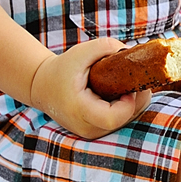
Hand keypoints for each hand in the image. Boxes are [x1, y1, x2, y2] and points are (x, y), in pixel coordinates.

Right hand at [28, 38, 151, 139]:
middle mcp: (87, 127)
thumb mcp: (82, 52)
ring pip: (127, 122)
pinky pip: (121, 122)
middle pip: (126, 119)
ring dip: (134, 102)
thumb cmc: (62, 69)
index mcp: (80, 110)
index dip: (129, 102)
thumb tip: (132, 53)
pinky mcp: (97, 132)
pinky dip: (127, 107)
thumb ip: (107, 47)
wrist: (43, 87)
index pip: (114, 117)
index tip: (127, 83)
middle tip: (132, 78)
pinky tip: (121, 92)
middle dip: (137, 98)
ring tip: (124, 84)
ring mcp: (92, 133)